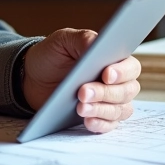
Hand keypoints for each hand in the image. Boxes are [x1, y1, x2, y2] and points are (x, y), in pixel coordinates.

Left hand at [21, 29, 140, 132]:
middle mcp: (117, 82)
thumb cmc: (53, 55)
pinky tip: (87, 121)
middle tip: (83, 92)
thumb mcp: (64, 41)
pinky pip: (109, 125)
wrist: (34, 77)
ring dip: (102, 110)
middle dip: (106, 93)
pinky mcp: (99, 116)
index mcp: (114, 60)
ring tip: (80, 108)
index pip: (131, 67)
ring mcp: (110, 101)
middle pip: (127, 91)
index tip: (106, 75)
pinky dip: (100, 124)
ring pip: (120, 110)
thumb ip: (83, 39)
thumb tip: (98, 43)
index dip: (122, 72)